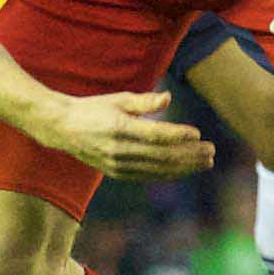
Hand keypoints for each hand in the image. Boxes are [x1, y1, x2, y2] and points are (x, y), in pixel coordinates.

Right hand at [35, 91, 214, 180]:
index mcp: (119, 128)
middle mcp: (119, 150)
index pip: (155, 136)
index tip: (198, 134)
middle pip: (161, 156)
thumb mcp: (118, 99)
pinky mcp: (117, 173)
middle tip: (211, 151)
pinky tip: (185, 170)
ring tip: (206, 162)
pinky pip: (148, 176)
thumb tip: (168, 98)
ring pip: (158, 169)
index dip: (179, 136)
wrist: (62, 128)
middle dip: (190, 155)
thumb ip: (144, 101)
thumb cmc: (94, 108)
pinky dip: (169, 173)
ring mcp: (117, 165)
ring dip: (185, 167)